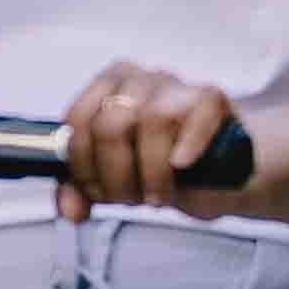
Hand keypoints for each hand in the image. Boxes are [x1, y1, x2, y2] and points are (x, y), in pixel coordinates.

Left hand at [56, 59, 246, 219]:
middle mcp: (138, 79)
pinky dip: (188, 145)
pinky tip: (182, 165)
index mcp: (105, 87)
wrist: (217, 167)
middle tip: (131, 199)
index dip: (82, 165)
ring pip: (153, 120)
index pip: (77, 119)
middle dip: (116, 176)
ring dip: (152, 172)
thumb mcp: (114, 178)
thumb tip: (71, 210)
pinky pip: (197, 115)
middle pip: (111, 125)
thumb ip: (82, 191)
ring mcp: (176, 85)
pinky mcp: (211, 98)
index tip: (97, 191)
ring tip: (157, 195)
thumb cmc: (161, 165)